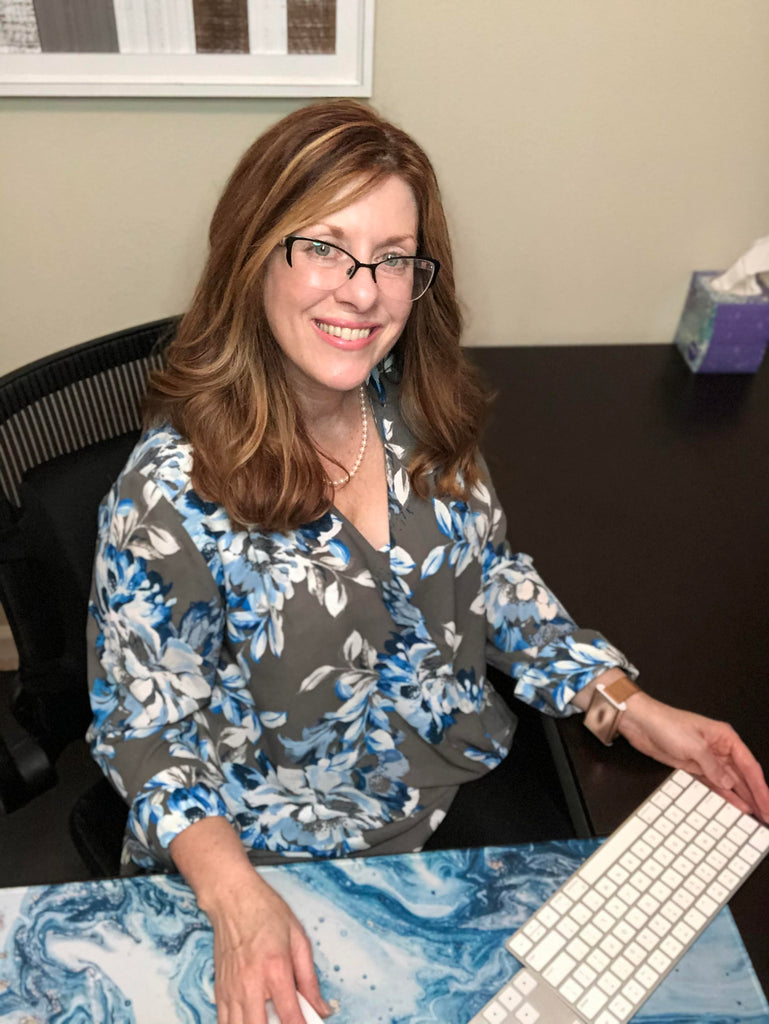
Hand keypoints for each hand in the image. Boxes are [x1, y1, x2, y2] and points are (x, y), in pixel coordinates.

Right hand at [170, 817, 330, 1023]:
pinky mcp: (219, 990)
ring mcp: (232, 989)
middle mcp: (251, 983)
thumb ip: (310, 979)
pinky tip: (252, 1019)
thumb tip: (321, 1007)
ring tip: (271, 1018)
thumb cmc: (264, 911)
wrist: (232, 897)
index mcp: (276, 968)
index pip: (291, 1016)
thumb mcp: (298, 939)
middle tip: (289, 1020)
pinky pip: (225, 1022)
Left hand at [619, 691, 768, 822]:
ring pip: (732, 783)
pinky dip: (726, 797)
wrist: (641, 724)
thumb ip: (712, 766)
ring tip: (757, 816)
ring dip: (744, 799)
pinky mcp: (695, 768)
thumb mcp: (693, 745)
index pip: (749, 765)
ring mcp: (708, 760)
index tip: (768, 804)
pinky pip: (715, 785)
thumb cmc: (666, 723)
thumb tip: (728, 783)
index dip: (761, 787)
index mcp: (725, 737)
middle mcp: (719, 748)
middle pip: (744, 776)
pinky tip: (737, 807)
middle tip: (767, 816)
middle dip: (756, 796)